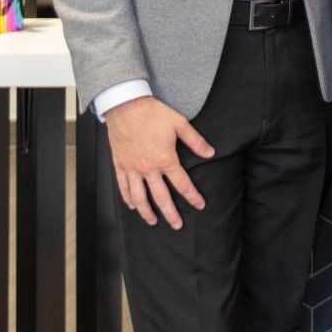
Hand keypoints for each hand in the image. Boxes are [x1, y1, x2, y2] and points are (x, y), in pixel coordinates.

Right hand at [104, 96, 213, 227]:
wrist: (126, 106)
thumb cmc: (153, 113)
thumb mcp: (180, 124)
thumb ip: (196, 141)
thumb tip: (211, 153)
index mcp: (165, 159)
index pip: (182, 184)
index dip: (192, 196)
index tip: (200, 205)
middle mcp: (148, 168)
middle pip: (161, 197)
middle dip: (170, 213)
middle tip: (177, 225)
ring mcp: (132, 168)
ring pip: (140, 197)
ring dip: (147, 212)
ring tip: (153, 221)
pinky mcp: (120, 165)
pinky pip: (124, 187)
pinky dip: (128, 199)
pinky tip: (133, 206)